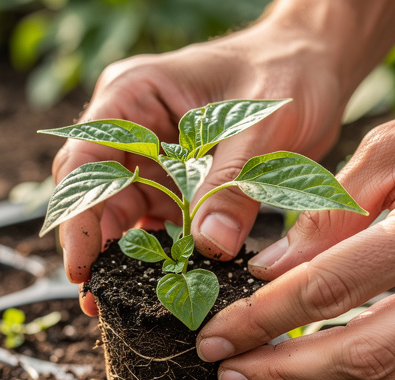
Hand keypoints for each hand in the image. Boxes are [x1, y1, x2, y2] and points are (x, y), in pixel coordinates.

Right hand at [52, 3, 369, 314]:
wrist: (316, 64)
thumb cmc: (288, 71)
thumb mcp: (263, 126)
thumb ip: (233, 184)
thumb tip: (211, 246)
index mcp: (134, 96)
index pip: (88, 159)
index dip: (78, 216)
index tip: (81, 266)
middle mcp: (132, 126)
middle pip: (94, 191)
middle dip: (93, 244)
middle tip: (98, 298)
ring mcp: (152, 154)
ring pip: (120, 211)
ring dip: (121, 253)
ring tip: (118, 301)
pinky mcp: (176, 178)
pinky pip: (157, 220)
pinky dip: (158, 250)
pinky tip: (160, 282)